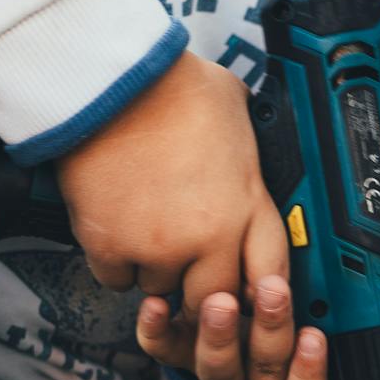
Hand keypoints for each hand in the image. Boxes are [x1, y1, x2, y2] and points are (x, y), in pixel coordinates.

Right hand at [54, 51, 286, 317]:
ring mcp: (159, 247)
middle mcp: (208, 236)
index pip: (269, 274)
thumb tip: (246, 147)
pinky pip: (115, 279)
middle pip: (211, 299)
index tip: (239, 280)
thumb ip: (245, 150)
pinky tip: (114, 223)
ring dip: (151, 267)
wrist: (111, 81)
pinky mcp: (112, 247)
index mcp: (246, 203)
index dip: (254, 284)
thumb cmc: (170, 84)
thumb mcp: (236, 111)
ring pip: (159, 289)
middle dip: (197, 284)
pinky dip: (112, 259)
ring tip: (143, 222)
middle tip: (181, 257)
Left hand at [137, 272, 331, 379]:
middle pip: (265, 376)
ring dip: (221, 335)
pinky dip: (157, 329)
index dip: (311, 376)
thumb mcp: (319, 292)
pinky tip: (156, 304)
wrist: (236, 281)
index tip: (316, 337)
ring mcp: (218, 368)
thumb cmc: (294, 290)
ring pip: (218, 370)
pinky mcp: (180, 351)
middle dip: (272, 332)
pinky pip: (166, 350)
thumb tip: (350, 278)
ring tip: (220, 300)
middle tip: (274, 292)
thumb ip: (333, 294)